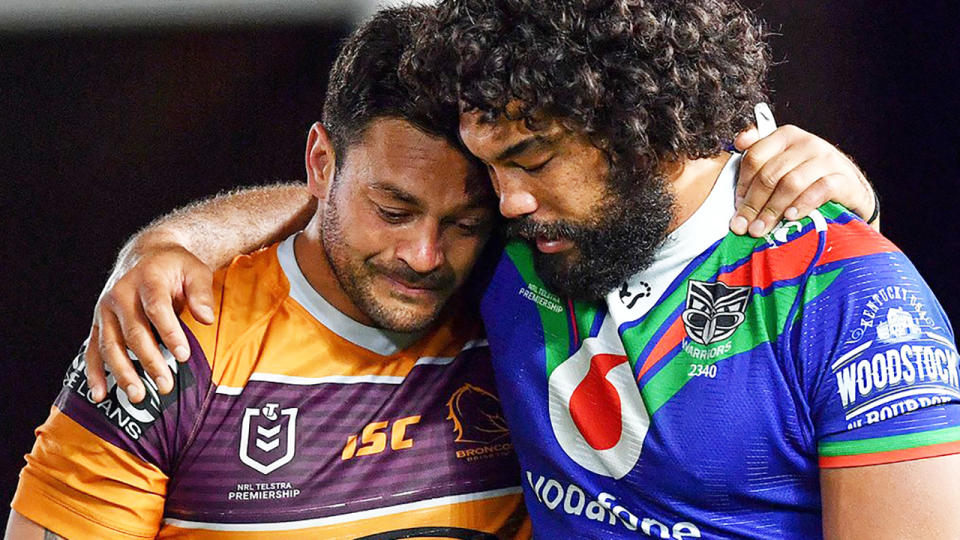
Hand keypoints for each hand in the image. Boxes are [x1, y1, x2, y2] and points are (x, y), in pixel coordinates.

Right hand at [84, 244, 214, 402]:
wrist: (146, 253)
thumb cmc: (176, 265)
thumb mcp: (195, 269)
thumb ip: (202, 292)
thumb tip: (206, 319)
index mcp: (146, 279)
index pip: (157, 309)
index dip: (170, 333)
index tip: (184, 355)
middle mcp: (120, 294)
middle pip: (133, 332)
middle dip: (150, 361)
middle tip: (166, 386)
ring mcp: (105, 310)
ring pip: (111, 345)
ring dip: (123, 373)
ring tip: (138, 396)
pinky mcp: (98, 322)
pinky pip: (92, 350)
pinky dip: (95, 373)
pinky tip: (100, 395)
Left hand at [731, 124, 875, 236]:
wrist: (851, 191)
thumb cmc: (809, 180)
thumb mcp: (783, 165)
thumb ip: (761, 155)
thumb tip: (738, 141)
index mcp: (786, 137)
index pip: (755, 156)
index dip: (742, 185)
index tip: (736, 207)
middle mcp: (807, 143)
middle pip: (770, 173)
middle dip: (753, 203)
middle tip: (743, 226)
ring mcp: (827, 159)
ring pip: (791, 183)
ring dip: (772, 209)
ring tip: (761, 229)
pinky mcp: (844, 178)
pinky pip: (820, 190)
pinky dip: (803, 204)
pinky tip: (791, 217)